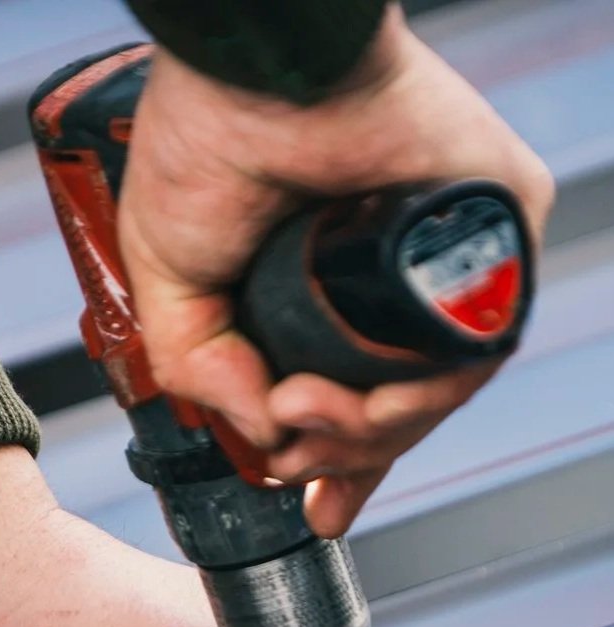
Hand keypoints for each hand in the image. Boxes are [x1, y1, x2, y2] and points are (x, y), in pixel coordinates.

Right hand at [119, 3, 554, 536]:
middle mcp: (391, 278)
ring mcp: (446, 258)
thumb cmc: (205, 144)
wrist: (252, 75)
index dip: (340, 463)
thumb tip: (269, 439)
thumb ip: (205, 375)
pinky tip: (359, 399)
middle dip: (342, 456)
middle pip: (398, 407)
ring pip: (437, 392)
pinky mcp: (496, 230)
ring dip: (366, 434)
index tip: (319, 509)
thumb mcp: (171, 290)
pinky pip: (477, 349)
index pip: (356, 392)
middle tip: (292, 453)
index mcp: (327, 291)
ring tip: (302, 412)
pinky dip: (419, 396)